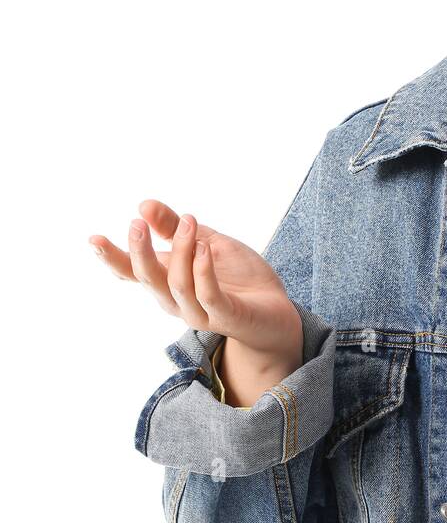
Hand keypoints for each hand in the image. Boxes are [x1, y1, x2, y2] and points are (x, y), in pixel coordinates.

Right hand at [88, 199, 301, 366]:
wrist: (277, 312)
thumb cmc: (239, 278)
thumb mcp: (207, 243)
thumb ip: (176, 228)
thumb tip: (144, 205)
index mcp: (168, 282)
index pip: (132, 272)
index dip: (112, 257)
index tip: (93, 238)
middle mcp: (177, 301)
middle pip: (148, 279)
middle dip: (139, 251)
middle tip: (138, 223)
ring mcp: (200, 312)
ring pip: (177, 284)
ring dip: (181, 250)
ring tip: (190, 223)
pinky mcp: (226, 316)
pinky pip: (208, 295)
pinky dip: (203, 271)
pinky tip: (205, 248)